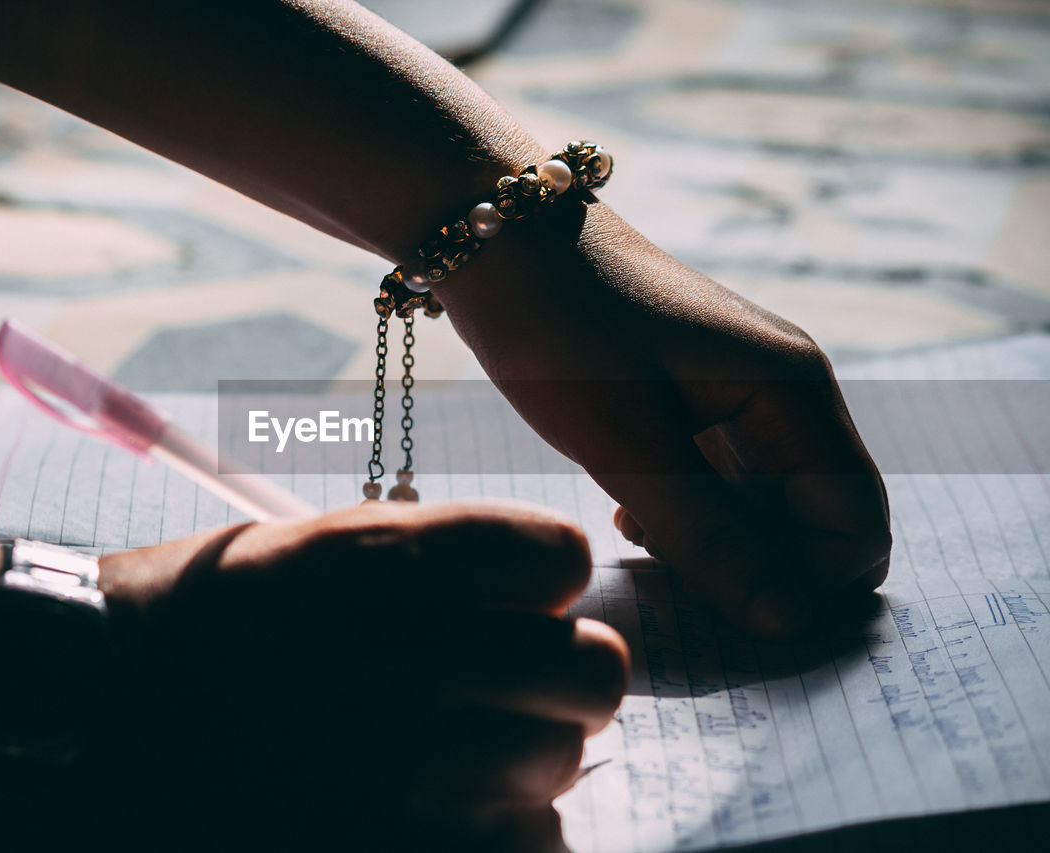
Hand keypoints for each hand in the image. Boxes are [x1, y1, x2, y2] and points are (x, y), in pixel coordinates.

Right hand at [96, 501, 627, 846]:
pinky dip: (502, 829)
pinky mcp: (399, 848)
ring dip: (520, 755)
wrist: (84, 711)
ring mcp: (406, 774)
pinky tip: (441, 806)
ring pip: (563, 764)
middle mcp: (409, 663)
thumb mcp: (307, 544)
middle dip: (555, 672)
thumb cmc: (201, 616)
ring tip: (444, 748)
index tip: (504, 596)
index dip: (537, 577)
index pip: (560, 557)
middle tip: (490, 681)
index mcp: (386, 563)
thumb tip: (550, 587)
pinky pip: (531, 846)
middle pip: (593, 670)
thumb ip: (435, 558)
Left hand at [437, 202, 890, 638]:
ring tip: (641, 532)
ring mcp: (743, 392)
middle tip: (671, 576)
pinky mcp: (699, 396)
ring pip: (763, 503)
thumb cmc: (560, 327)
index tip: (721, 607)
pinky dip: (688, 510)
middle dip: (757, 568)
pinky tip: (630, 506)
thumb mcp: (626, 443)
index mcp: (792, 394)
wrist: (500, 237)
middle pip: (814, 518)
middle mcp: (785, 393)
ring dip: (716, 542)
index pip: (854, 524)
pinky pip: (721, 478)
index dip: (805, 585)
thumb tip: (788, 622)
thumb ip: (707, 535)